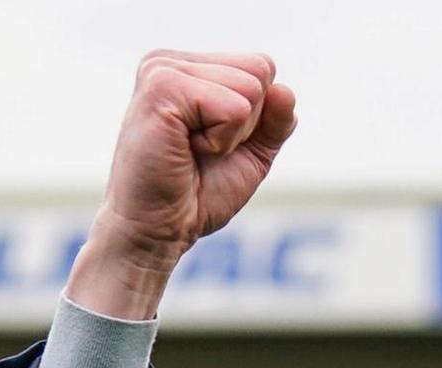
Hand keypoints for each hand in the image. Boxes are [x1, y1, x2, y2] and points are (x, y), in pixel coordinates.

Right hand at [70, 50, 299, 319]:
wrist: (157, 231)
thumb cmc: (196, 195)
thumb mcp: (250, 153)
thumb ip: (275, 120)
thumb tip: (285, 90)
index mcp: (187, 67)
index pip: (261, 67)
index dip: (255, 117)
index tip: (212, 143)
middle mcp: (170, 61)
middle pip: (260, 72)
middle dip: (246, 124)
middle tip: (201, 150)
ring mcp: (163, 69)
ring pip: (250, 88)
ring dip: (231, 135)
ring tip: (189, 151)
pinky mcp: (162, 87)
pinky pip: (234, 108)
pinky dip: (221, 141)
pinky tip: (185, 151)